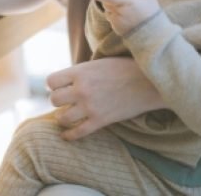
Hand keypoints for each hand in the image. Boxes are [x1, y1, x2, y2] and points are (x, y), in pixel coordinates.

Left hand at [46, 57, 164, 139]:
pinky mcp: (100, 121)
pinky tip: (66, 135)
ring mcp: (91, 106)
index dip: (54, 84)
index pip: (51, 81)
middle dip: (58, 100)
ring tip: (67, 115)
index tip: (60, 86)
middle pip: (54, 100)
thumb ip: (81, 72)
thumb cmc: (125, 68)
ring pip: (62, 118)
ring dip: (63, 117)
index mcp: (80, 72)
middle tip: (65, 101)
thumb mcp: (98, 63)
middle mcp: (82, 89)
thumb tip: (63, 81)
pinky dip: (69, 135)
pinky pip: (77, 133)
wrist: (149, 82)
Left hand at [86, 0, 160, 35]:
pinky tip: (126, 17)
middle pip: (107, 1)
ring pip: (108, 9)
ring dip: (112, 6)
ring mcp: (116, 21)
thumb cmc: (151, 14)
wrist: (152, 35)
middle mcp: (120, 12)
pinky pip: (111, 17)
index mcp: (128, 2)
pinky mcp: (115, 28)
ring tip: (126, 9)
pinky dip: (115, 15)